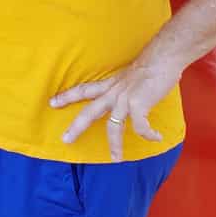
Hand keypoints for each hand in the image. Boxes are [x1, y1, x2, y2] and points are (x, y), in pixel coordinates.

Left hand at [50, 56, 182, 160]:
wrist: (162, 57)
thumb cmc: (151, 64)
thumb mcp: (131, 76)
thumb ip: (126, 86)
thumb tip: (131, 94)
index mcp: (111, 84)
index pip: (84, 90)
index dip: (67, 96)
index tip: (52, 102)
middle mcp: (114, 92)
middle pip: (89, 111)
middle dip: (76, 126)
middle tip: (65, 139)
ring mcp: (124, 99)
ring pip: (113, 127)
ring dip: (115, 145)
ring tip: (116, 159)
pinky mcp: (138, 104)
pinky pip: (140, 126)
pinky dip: (148, 134)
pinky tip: (155, 137)